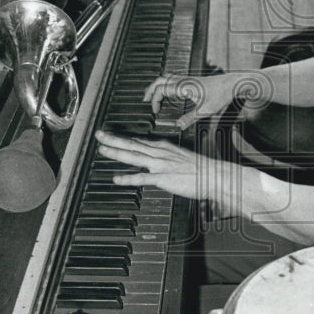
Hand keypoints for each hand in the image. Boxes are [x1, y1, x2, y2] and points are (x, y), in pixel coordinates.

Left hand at [95, 130, 213, 200]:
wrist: (214, 175)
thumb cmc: (200, 168)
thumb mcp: (180, 156)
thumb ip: (165, 156)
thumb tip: (155, 158)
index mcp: (163, 147)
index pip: (138, 140)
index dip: (122, 137)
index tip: (109, 134)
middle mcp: (160, 153)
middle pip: (132, 144)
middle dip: (114, 139)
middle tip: (99, 134)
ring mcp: (161, 165)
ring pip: (134, 156)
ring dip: (117, 152)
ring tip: (102, 149)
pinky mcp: (164, 178)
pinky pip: (143, 178)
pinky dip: (128, 178)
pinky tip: (117, 179)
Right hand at [144, 71, 265, 128]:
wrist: (233, 83)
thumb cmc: (222, 94)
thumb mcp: (206, 110)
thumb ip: (190, 118)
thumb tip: (178, 126)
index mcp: (184, 86)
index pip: (160, 89)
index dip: (154, 100)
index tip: (155, 111)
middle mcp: (184, 81)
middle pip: (159, 80)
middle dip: (150, 90)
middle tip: (145, 101)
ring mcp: (188, 79)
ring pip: (166, 77)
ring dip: (157, 86)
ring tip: (153, 95)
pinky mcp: (192, 80)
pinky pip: (173, 79)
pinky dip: (165, 84)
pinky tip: (168, 93)